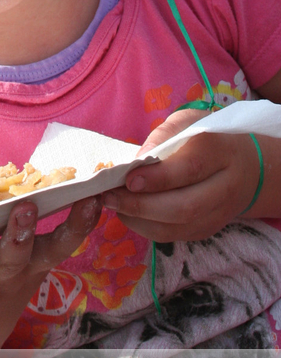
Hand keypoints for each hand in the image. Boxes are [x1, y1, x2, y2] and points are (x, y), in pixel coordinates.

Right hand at [0, 196, 100, 349]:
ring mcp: (25, 273)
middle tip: (22, 209)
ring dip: (69, 228)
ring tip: (87, 199)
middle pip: (10, 259)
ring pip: (51, 253)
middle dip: (15, 234)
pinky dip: (83, 223)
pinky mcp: (41, 266)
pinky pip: (67, 245)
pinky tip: (98, 197)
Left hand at [103, 109, 259, 241]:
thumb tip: (135, 162)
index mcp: (221, 151)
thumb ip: (162, 136)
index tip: (128, 179)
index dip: (158, 178)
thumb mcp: (188, 122)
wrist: (248, 168)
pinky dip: (147, 228)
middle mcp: (225, 186)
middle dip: (141, 205)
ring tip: (113, 203)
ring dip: (140, 220)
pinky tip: (129, 213)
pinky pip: (176, 236)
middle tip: (110, 196)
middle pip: (184, 206)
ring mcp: (219, 213)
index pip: (190, 168)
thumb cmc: (208, 137)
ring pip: (178, 227)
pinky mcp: (209, 229)